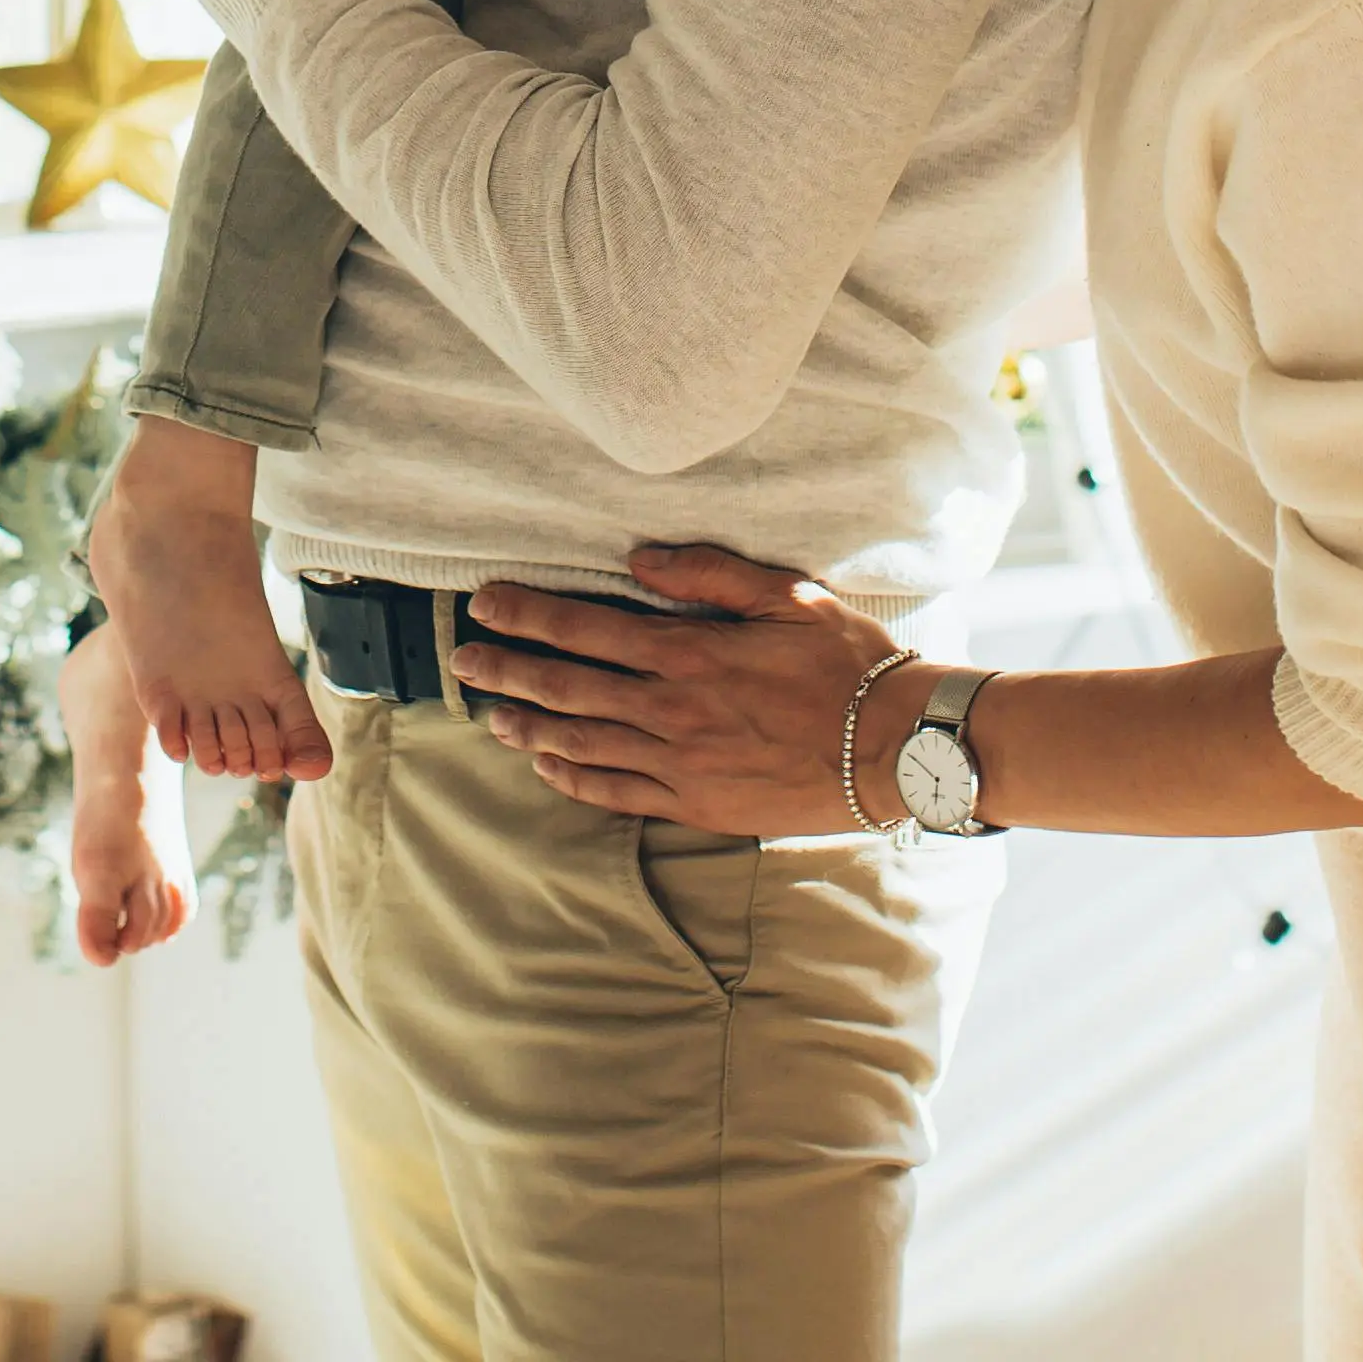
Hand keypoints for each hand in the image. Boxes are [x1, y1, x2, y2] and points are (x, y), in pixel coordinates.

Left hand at [452, 545, 910, 836]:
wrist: (898, 750)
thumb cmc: (851, 666)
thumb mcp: (789, 597)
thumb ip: (710, 575)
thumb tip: (642, 558)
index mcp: (691, 653)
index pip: (585, 629)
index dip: (528, 614)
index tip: (485, 604)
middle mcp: (673, 711)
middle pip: (567, 689)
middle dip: (508, 671)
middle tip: (464, 659)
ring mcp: (681, 765)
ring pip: (581, 746)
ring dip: (528, 729)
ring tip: (490, 717)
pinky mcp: (698, 805)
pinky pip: (618, 793)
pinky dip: (574, 781)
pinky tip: (548, 769)